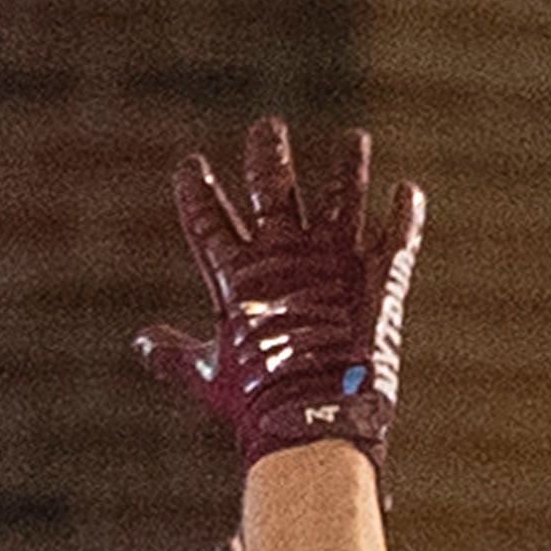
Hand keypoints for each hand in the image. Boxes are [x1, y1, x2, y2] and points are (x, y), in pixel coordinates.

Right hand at [131, 117, 424, 481]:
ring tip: (354, 140)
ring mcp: (334, 261)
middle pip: (272, 186)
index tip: (190, 166)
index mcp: (239, 276)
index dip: (196, 192)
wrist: (313, 423)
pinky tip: (408, 192)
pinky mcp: (377, 278)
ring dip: (348, 164)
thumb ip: (176, 355)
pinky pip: (397, 236)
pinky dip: (404, 214)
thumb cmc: (257, 406)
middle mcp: (286, 254)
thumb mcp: (209, 377)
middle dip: (267, 153)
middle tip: (267, 127)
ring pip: (342, 194)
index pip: (208, 220)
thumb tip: (142, 342)